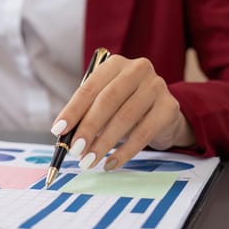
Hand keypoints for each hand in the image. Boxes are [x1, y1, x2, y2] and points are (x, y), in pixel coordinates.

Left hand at [50, 55, 194, 170]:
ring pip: (125, 117)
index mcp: (114, 64)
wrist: (162, 113)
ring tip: (89, 161)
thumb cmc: (124, 106)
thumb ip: (86, 114)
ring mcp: (156, 86)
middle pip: (107, 101)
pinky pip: (143, 133)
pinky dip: (125, 152)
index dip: (72, 110)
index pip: (89, 87)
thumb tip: (64, 136)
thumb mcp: (103, 105)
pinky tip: (110, 163)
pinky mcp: (170, 107)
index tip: (58, 131)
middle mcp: (137, 69)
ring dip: (104, 143)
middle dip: (88, 128)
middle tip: (74, 150)